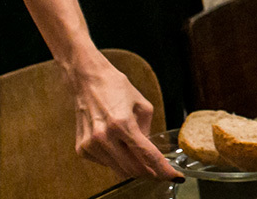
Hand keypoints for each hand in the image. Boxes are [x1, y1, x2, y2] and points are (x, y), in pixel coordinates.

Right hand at [66, 54, 181, 180]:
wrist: (87, 80)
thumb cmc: (116, 87)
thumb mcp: (142, 105)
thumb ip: (147, 130)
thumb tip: (148, 150)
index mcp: (122, 124)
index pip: (147, 155)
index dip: (162, 169)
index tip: (175, 176)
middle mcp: (104, 137)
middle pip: (133, 168)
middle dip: (150, 172)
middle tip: (160, 170)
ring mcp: (91, 145)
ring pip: (119, 169)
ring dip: (133, 167)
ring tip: (140, 156)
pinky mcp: (82, 149)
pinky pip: (106, 163)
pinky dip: (117, 160)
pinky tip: (119, 146)